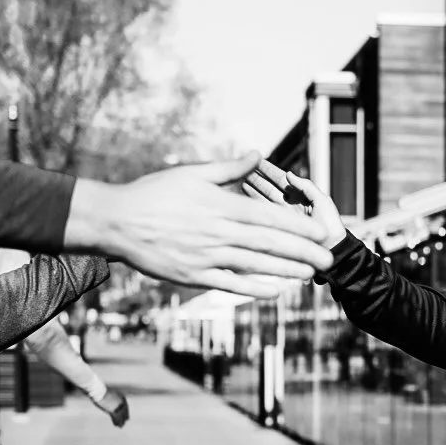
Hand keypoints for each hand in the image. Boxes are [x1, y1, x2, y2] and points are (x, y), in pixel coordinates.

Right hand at [63, 155, 333, 296]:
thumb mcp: (191, 173)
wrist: (116, 222)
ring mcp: (207, 256)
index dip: (298, 225)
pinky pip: (230, 284)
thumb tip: (256, 154)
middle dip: (303, 251)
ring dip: (286, 270)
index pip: (269, 216)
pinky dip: (253, 288)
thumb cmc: (153, 194)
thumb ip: (228, 168)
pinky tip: (275, 291)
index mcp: (221, 206)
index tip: (321, 230)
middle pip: (270, 243)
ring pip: (255, 265)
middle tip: (329, 258)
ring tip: (311, 274)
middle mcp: (218, 233)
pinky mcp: (193, 276)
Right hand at [93, 387, 129, 426]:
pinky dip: (115, 422)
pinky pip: (115, 418)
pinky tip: (116, 425)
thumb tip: (110, 400)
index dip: (126, 411)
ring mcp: (117, 407)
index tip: (127, 415)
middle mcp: (121, 402)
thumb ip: (111, 397)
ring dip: (121, 421)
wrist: (99, 391)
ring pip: (121, 416)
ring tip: (120, 426)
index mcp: (122, 397)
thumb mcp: (109, 393)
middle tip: (126, 421)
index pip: (126, 406)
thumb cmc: (101, 391)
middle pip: (125, 411)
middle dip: (125, 417)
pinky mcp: (113, 411)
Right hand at [243, 162, 346, 249]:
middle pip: (269, 187)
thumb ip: (306, 186)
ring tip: (239, 179)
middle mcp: (289, 205)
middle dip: (256, 177)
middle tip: (242, 167)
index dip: (269, 170)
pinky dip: (253, 206)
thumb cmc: (331, 227)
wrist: (333, 251)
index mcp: (300, 196)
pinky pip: (263, 214)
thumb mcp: (322, 201)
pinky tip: (243, 198)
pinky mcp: (278, 229)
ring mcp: (282, 217)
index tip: (257, 160)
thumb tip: (289, 173)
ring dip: (252, 189)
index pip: (281, 179)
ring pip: (263, 199)